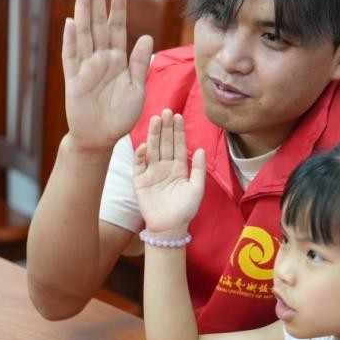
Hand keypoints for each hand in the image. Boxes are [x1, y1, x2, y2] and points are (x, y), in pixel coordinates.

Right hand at [62, 0, 154, 152]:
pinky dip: (70, 40)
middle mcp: (100, 59)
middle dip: (97, 1)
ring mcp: (85, 67)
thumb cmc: (121, 116)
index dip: (118, 8)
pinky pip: (71, 57)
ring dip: (83, 13)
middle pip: (98, 24)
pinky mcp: (74, 80)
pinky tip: (71, 22)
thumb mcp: (137, 89)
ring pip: (84, 34)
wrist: (101, 138)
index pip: (117, 28)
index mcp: (117, 59)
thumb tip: (147, 37)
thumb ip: (140, 64)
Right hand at [134, 109, 206, 234]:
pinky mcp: (140, 180)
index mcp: (178, 167)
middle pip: (164, 143)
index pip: (177, 145)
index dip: (178, 131)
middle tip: (166, 111)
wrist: (170, 228)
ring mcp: (151, 172)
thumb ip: (198, 168)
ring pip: (152, 149)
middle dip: (165, 127)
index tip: (178, 116)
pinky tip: (145, 145)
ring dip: (153, 135)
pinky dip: (140, 155)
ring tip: (156, 119)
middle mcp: (164, 166)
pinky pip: (139, 165)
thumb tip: (200, 149)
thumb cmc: (185, 210)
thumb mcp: (197, 188)